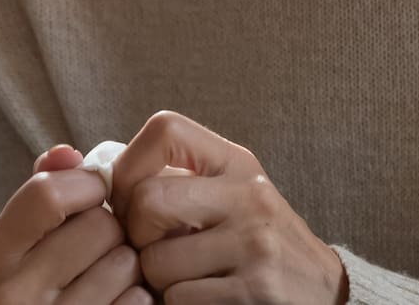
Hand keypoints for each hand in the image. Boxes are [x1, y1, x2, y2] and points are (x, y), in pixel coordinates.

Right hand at [0, 145, 151, 304]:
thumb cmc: (47, 270)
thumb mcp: (31, 229)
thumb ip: (46, 185)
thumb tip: (66, 153)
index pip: (48, 195)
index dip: (87, 185)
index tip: (96, 192)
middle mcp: (11, 293)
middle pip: (97, 226)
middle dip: (111, 227)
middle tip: (99, 245)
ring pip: (124, 262)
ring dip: (129, 262)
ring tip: (108, 274)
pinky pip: (137, 299)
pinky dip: (137, 295)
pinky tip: (117, 299)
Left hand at [107, 112, 346, 304]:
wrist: (322, 292)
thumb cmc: (257, 242)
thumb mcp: (230, 195)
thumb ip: (178, 181)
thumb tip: (96, 178)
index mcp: (236, 163)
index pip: (165, 130)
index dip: (129, 165)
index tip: (128, 199)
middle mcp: (248, 195)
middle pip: (148, 201)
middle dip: (135, 236)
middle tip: (152, 250)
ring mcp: (253, 243)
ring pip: (156, 261)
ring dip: (156, 281)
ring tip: (182, 277)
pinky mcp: (253, 290)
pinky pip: (178, 299)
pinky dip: (178, 304)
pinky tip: (202, 297)